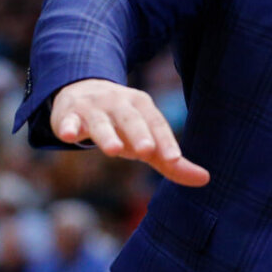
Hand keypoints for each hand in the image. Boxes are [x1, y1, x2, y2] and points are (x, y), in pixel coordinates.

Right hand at [51, 78, 209, 186]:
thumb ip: (171, 161)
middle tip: (147, 151)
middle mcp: (119, 104)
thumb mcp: (147, 139)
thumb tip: (205, 179)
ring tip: (113, 150)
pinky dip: (67, 126)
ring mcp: (93, 108)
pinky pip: (67, 120)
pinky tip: (66, 135)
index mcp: (143, 107)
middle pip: (131, 119)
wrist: (82, 92)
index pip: (157, 124)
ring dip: (107, 134)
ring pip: (100, 121)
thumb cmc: (123, 124)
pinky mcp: (68, 115)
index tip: (175, 159)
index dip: (166, 141)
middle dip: (140, 134)